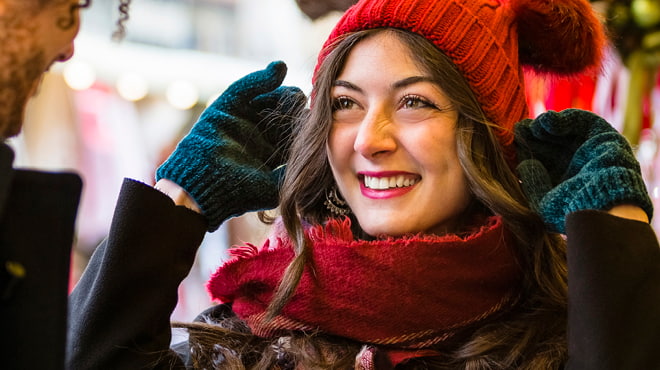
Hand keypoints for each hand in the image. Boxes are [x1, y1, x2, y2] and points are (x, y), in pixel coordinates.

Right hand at [156, 61, 306, 230]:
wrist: (205, 185)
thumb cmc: (239, 191)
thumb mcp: (275, 186)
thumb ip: (294, 171)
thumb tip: (319, 159)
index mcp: (267, 154)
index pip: (291, 132)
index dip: (304, 124)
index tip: (317, 121)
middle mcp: (255, 135)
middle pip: (281, 112)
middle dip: (294, 107)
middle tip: (305, 106)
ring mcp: (240, 120)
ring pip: (266, 97)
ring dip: (282, 93)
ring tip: (293, 95)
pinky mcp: (225, 107)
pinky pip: (245, 88)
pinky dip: (260, 78)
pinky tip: (277, 70)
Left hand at [514, 109, 652, 233]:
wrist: (604, 203)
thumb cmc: (571, 208)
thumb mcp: (542, 203)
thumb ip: (531, 183)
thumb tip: (521, 165)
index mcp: (559, 180)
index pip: (537, 160)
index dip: (524, 150)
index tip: (512, 142)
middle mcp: (572, 164)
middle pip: (547, 144)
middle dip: (532, 136)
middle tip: (518, 129)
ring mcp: (586, 149)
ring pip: (561, 132)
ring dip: (544, 126)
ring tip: (532, 127)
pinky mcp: (601, 135)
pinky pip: (580, 121)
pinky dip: (562, 119)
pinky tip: (546, 122)